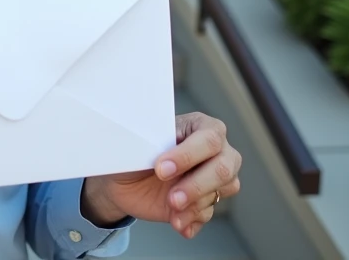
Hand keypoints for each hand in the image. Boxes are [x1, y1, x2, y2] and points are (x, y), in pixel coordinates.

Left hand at [81, 112, 241, 239]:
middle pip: (223, 169)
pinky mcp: (205, 203)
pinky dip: (191, 220)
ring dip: (194, 206)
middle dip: (196, 186)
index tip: (161, 169)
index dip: (187, 156)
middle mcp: (216, 151)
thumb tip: (157, 152)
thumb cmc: (136, 150)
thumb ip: (153, 142)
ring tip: (172, 209)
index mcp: (200, 126)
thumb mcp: (140, 142)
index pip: (208, 140)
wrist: (125, 178)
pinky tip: (177, 222)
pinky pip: (207, 214)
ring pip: (218, 193)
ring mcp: (214, 178)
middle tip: (173, 198)